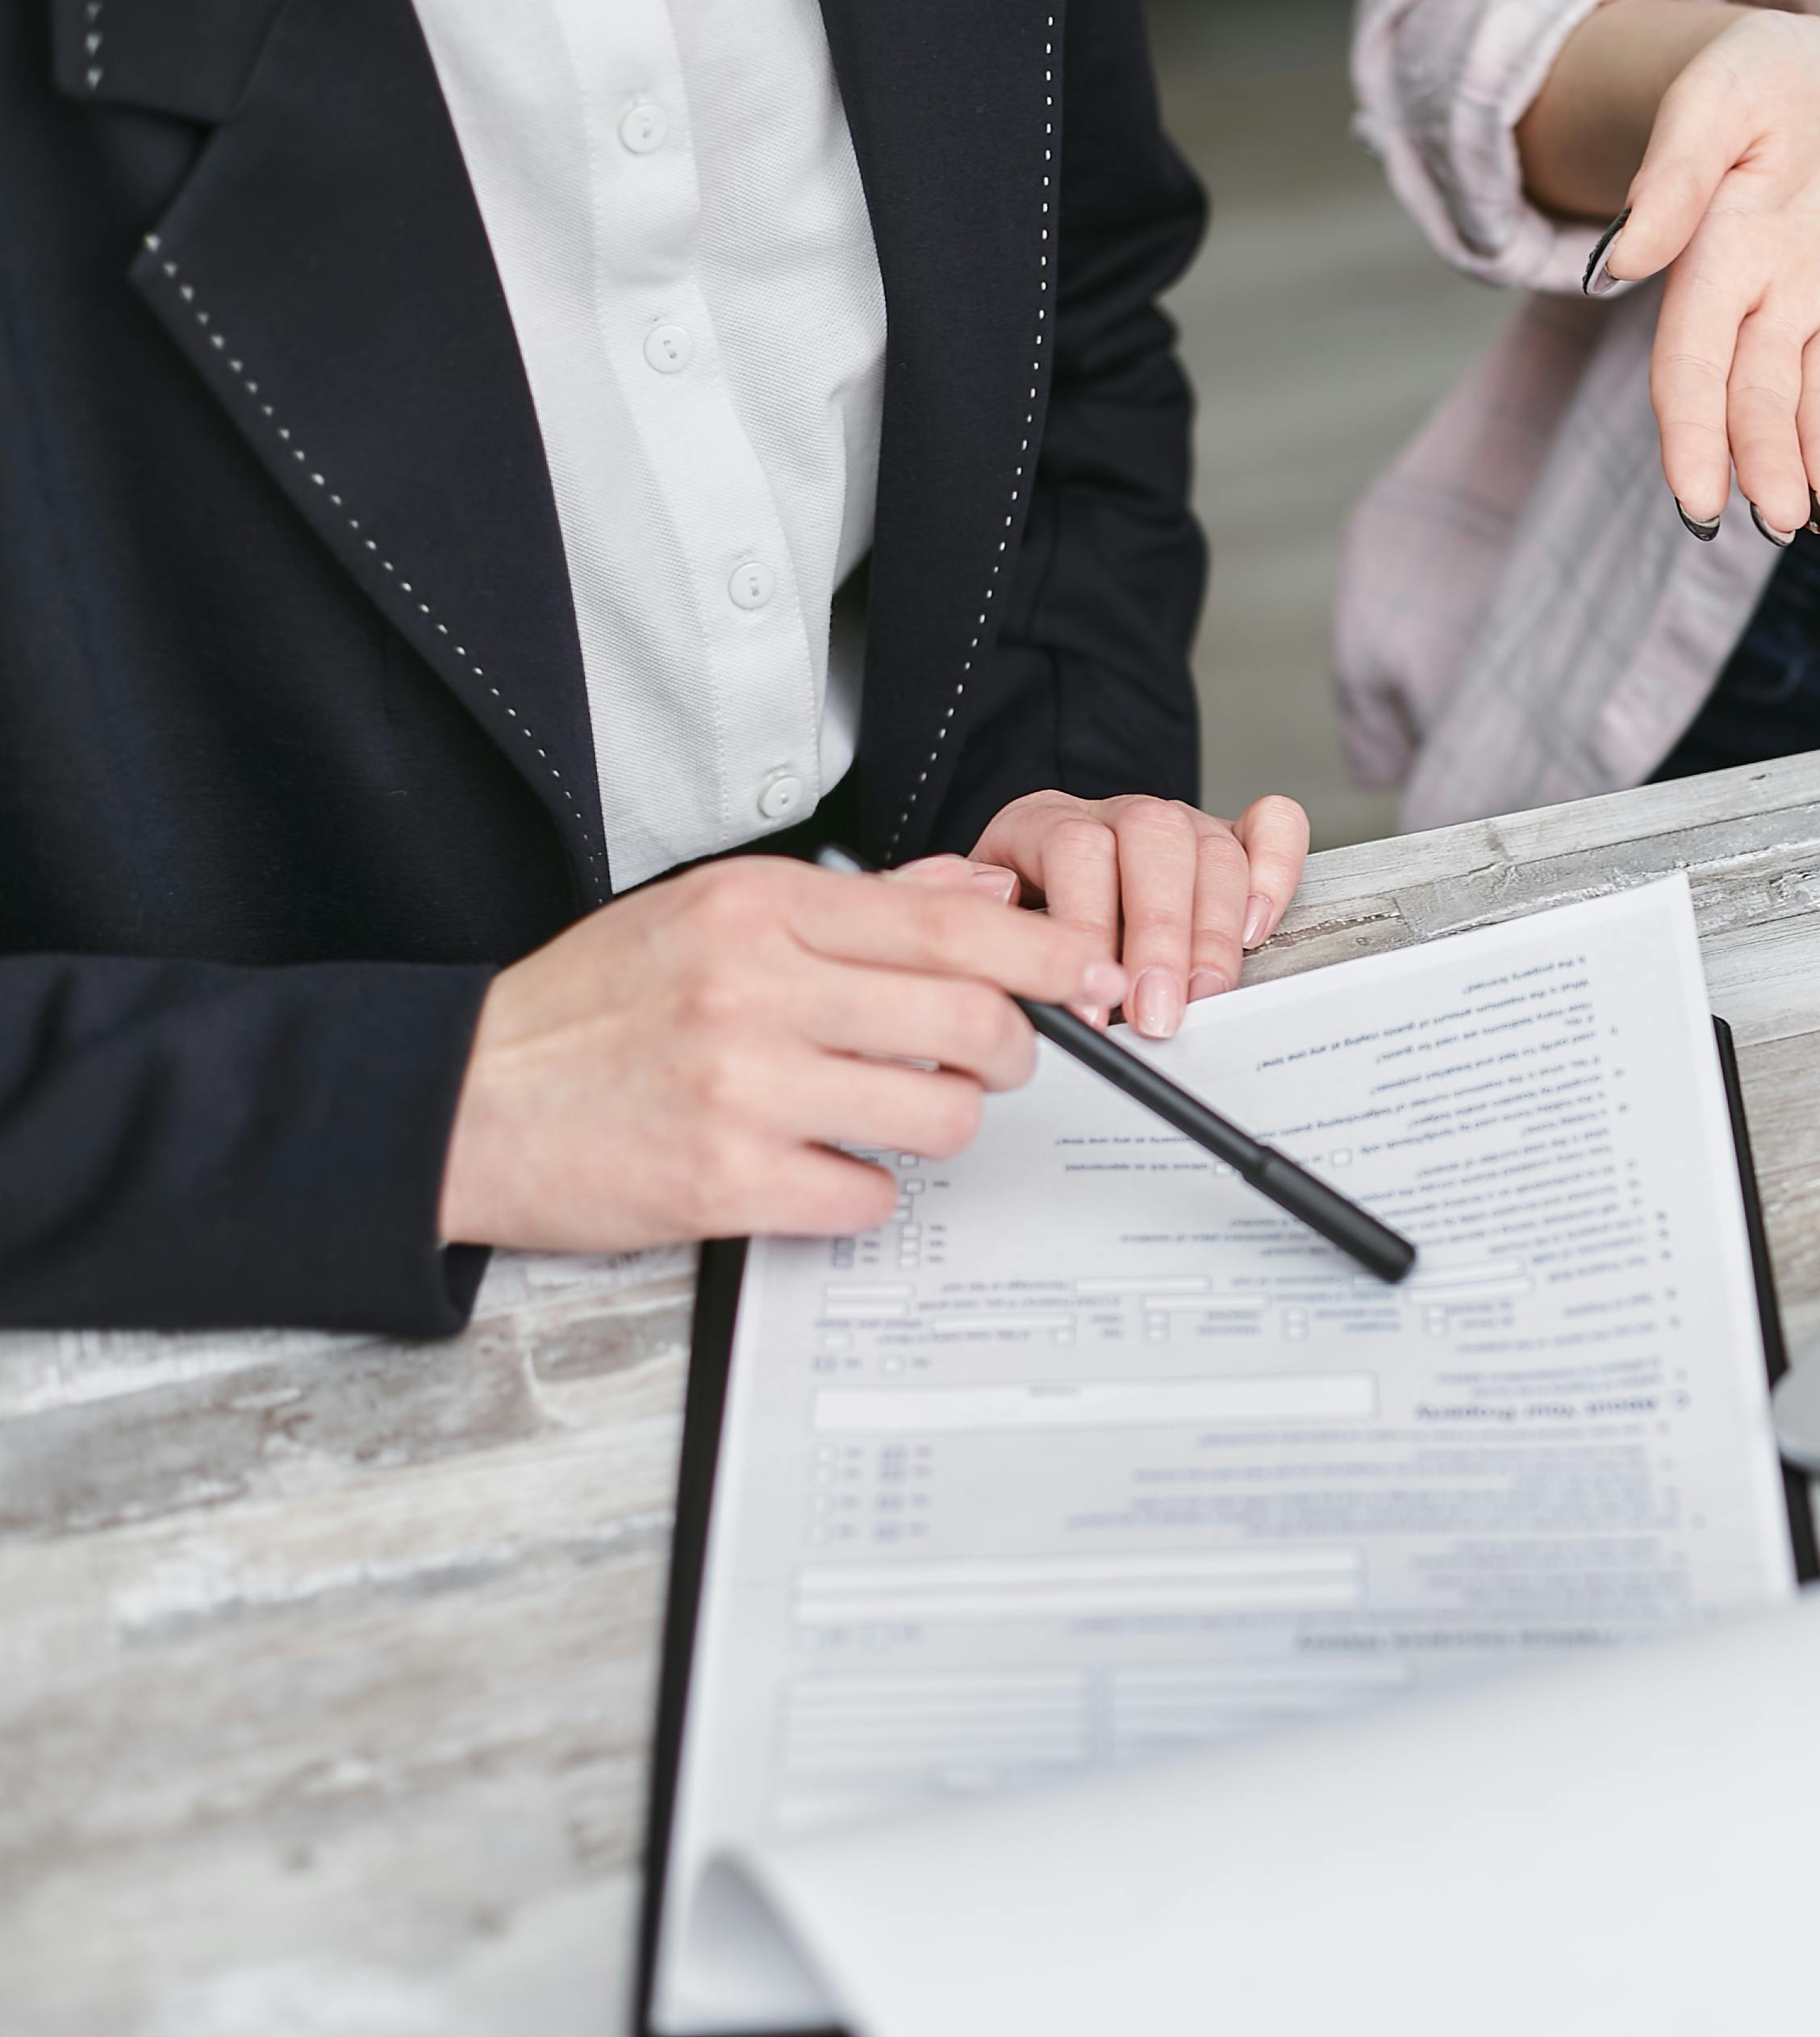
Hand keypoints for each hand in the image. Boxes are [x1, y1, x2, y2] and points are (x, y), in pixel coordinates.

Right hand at [437, 857, 1127, 1250]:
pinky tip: (818, 1168)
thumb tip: (983, 894)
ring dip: (939, 1125)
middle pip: (971, 1021)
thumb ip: (855, 905)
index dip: (1045, 955)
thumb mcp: (709, 914)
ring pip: (938, 1115)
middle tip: (991, 1062)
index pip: (949, 924)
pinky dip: (863, 1191)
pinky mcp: (724, 1181)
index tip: (1089, 975)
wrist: (459, 1099)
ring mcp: (741, 1087)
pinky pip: (867, 1196)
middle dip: (1010, 1052)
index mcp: (758, 907)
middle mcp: (755, 987)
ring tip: (888, 1113)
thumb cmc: (592, 1006)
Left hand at [968, 792, 1309, 1037]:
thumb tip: (1019, 956)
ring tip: (1202, 997)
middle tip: (1155, 1014)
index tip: (1090, 1006)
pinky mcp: (1230, 839)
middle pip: (1153, 841)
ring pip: (1213, 848)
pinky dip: (1276, 873)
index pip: (1075, 850)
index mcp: (1044, 822)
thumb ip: (988, 934)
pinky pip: (1273, 827)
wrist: (1036, 890)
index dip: (1086, 929)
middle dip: (1160, 936)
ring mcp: (1180, 823)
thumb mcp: (981, 928)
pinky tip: (1257, 929)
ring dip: (1214, 932)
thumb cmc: (1014, 924)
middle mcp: (1117, 814)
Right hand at [1589, 8, 1819, 538]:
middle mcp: (1776, 300)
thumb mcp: (1715, 102)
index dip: (1692, 439)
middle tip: (1781, 520)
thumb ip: (1675, 179)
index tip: (1697, 502)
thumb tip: (1621, 263)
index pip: (1693, 371)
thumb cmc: (1761, 78)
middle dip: (1768, 466)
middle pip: (1760, 402)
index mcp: (1716, 264)